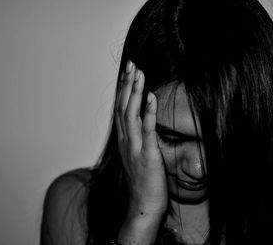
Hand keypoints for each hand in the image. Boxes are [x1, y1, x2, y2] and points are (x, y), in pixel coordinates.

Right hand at [115, 60, 167, 218]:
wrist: (143, 207)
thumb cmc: (143, 182)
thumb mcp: (137, 156)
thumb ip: (138, 139)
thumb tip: (144, 122)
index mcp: (124, 141)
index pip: (121, 110)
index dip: (123, 90)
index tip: (127, 73)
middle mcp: (126, 141)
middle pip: (123, 107)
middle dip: (127, 84)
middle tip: (131, 64)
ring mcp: (135, 148)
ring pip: (131, 114)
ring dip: (134, 93)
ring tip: (139, 73)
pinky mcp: (147, 156)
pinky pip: (147, 131)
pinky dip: (149, 113)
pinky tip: (151, 97)